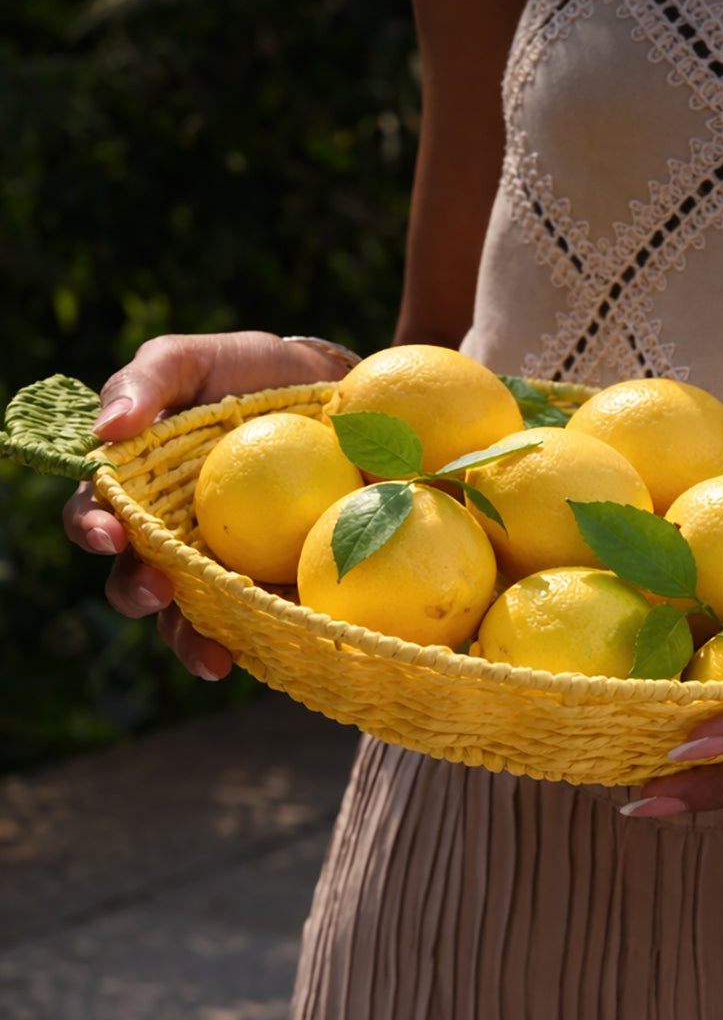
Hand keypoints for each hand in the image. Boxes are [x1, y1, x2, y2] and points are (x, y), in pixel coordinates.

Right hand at [62, 330, 354, 680]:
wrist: (332, 393)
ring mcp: (224, 567)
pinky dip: (263, 640)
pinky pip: (262, 621)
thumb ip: (146, 381)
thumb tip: (106, 429)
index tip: (111, 534)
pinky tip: (276, 648)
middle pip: (137, 580)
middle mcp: (172, 539)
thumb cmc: (248, 373)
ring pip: (194, 618)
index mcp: (138, 492)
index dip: (92, 529)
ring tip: (212, 658)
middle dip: (138, 594)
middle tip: (158, 591)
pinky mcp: (276, 585)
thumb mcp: (193, 361)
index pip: (98, 517)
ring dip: (193, 642)